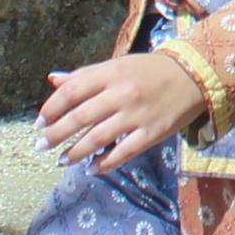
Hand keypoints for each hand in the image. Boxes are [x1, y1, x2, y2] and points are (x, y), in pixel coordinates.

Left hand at [35, 51, 210, 169]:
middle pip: (80, 117)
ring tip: (61, 161)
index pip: (71, 91)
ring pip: (97, 138)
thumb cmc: (149, 70)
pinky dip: (104, 163)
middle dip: (56, 134)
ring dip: (75, 152)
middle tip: (41, 145)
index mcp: (111, 72)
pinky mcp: (152, 133)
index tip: (39, 122)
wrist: (194, 75)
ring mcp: (137, 115)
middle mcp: (122, 93)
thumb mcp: (117, 65)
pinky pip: (123, 153)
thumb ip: (85, 75)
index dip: (51, 109)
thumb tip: (53, 79)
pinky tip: (91, 168)